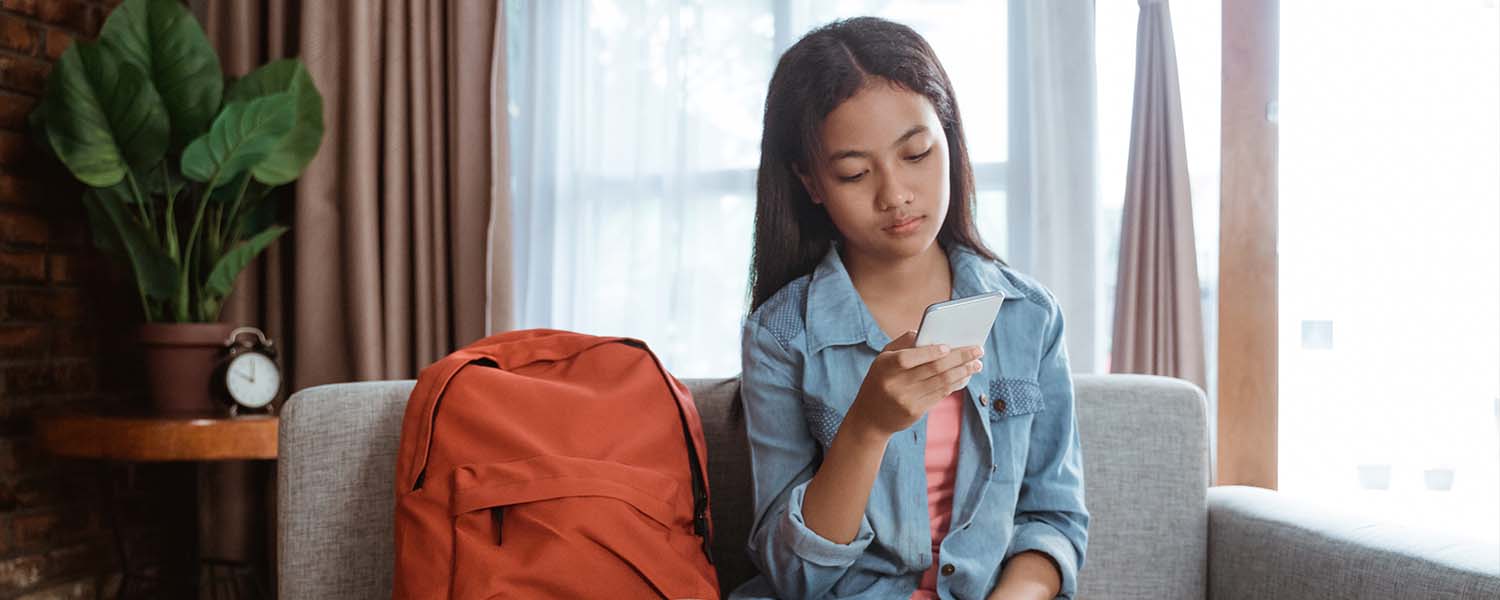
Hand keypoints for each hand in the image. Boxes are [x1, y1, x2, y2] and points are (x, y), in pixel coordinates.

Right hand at [845, 331, 982, 437]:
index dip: (930, 352)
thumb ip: (903, 344)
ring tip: (977, 363)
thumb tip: (927, 332)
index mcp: (884, 367)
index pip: (909, 357)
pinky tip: (965, 376)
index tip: (948, 346)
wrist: (870, 417)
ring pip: (942, 382)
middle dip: (959, 358)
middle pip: (933, 369)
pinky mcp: (915, 412)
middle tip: (977, 350)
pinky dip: (956, 384)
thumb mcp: (883, 359)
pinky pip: (941, 395)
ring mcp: (906, 400)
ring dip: (963, 371)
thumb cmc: (880, 380)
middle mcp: (895, 384)